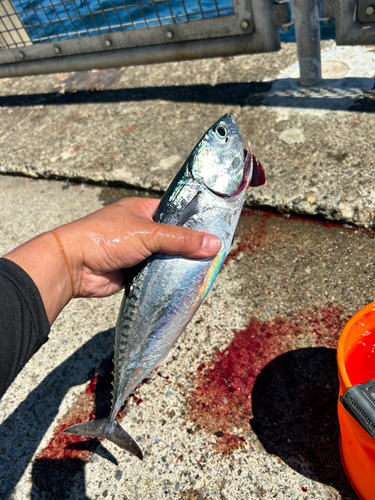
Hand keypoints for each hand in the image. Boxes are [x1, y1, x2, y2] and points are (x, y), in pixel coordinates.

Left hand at [4, 198, 220, 323]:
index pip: (175, 212)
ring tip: (206, 269)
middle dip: (189, 246)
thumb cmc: (105, 237)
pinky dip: (167, 278)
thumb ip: (181, 239)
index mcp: (143, 210)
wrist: (74, 266)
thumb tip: (214, 244)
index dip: (194, 221)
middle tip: (215, 254)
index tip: (216, 230)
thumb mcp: (148, 233)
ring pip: (166, 257)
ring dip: (178, 264)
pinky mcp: (134, 272)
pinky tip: (186, 283)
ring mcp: (138, 252)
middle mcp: (141, 229)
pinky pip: (156, 274)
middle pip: (173, 237)